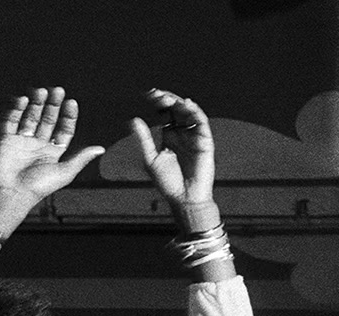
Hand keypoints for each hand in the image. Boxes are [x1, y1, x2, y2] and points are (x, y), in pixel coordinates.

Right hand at [0, 87, 104, 210]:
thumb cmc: (38, 188)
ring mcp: (22, 141)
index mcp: (53, 153)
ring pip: (31, 116)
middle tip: (58, 90)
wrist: (12, 195)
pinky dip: (17, 109)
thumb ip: (81, 159)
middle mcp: (38, 145)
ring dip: (37, 103)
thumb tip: (101, 149)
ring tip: (42, 91)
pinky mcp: (6, 139)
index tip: (71, 102)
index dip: (68, 116)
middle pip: (48, 119)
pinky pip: (12, 120)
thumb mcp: (64, 173)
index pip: (63, 129)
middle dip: (53, 105)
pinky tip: (24, 100)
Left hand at [130, 90, 215, 208]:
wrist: (184, 199)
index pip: (165, 113)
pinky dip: (195, 111)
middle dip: (167, 99)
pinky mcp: (204, 140)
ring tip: (167, 98)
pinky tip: (186, 104)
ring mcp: (194, 136)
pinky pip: (201, 122)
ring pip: (188, 112)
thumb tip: (133, 119)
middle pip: (176, 109)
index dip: (158, 102)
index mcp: (169, 136)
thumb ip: (144, 139)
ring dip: (179, 102)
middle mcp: (182, 133)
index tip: (148, 94)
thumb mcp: (151, 159)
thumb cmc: (168, 183)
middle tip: (156, 94)